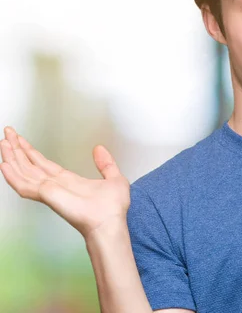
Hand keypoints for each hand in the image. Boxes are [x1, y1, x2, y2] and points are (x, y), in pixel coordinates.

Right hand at [0, 127, 130, 239]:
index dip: (32, 152)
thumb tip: (99, 149)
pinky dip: (13, 175)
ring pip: (24, 172)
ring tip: (2, 142)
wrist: (110, 223)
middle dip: (17, 150)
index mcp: (68, 181)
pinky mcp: (47, 195)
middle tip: (7, 134)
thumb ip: (106, 164)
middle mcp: (55, 186)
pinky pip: (24, 185)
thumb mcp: (114, 178)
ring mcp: (49, 191)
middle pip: (30, 165)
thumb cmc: (113, 209)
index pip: (44, 164)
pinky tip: (3, 164)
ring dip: (12, 157)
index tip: (21, 140)